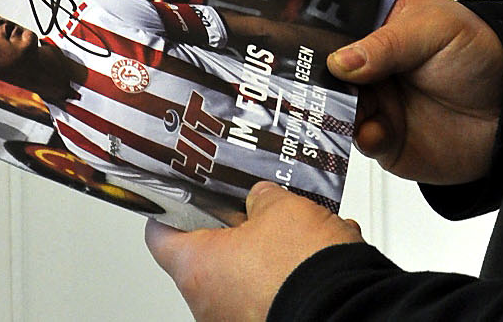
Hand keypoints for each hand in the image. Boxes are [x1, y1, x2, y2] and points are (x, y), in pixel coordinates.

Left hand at [145, 184, 362, 321]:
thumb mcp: (280, 207)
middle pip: (205, 256)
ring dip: (264, 252)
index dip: (170, 209)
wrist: (343, 308)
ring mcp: (234, 321)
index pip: (160, 235)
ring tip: (293, 227)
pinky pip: (265, 294)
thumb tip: (260, 198)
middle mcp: (207, 303)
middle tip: (249, 204)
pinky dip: (284, 274)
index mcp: (196, 267)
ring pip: (240, 276)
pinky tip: (311, 253)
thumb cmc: (300, 264)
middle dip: (232, 227)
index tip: (181, 193)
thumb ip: (261, 198)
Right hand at [327, 0, 502, 185]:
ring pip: (335, 106)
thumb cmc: (479, 54)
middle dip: (316, 77)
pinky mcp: (384, 138)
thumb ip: (388, 44)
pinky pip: (358, 141)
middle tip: (314, 82)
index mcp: (379, 23)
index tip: (299, 42)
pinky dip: (359, 139)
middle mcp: (369, 64)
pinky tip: (374, 132)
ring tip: (347, 109)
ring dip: (335, 110)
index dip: (316, 33)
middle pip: (326, 69)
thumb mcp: (435, 31)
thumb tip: (341, 59)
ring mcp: (374, 101)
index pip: (336, 24)